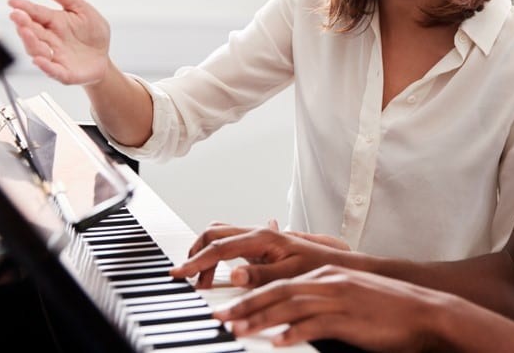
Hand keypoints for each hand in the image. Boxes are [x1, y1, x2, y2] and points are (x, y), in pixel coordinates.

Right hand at [7, 0, 111, 84]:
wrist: (103, 58)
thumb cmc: (91, 33)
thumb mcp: (79, 7)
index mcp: (52, 22)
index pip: (35, 13)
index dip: (24, 7)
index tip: (13, 1)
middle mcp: (49, 39)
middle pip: (32, 31)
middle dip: (23, 24)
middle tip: (17, 16)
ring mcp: (54, 56)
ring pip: (37, 50)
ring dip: (31, 42)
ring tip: (27, 32)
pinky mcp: (63, 72)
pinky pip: (52, 70)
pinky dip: (45, 66)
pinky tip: (40, 60)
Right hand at [169, 222, 349, 289]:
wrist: (335, 261)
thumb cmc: (317, 267)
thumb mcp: (290, 275)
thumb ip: (260, 276)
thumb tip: (234, 275)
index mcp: (263, 238)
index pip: (220, 248)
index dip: (196, 262)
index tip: (178, 274)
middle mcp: (257, 232)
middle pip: (214, 233)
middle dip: (196, 253)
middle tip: (189, 277)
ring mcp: (256, 237)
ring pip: (219, 234)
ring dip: (205, 253)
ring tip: (203, 280)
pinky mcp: (258, 245)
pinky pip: (228, 242)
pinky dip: (215, 254)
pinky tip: (216, 272)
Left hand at [213, 265, 448, 351]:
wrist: (424, 311)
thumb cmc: (387, 309)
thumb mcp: (351, 295)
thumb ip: (323, 298)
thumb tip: (296, 312)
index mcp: (328, 275)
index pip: (281, 283)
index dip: (252, 295)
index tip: (228, 307)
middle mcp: (330, 282)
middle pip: (279, 292)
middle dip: (247, 305)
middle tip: (222, 317)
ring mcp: (340, 298)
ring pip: (291, 306)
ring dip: (261, 319)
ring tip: (238, 330)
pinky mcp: (350, 318)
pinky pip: (315, 326)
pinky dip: (294, 333)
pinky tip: (277, 342)